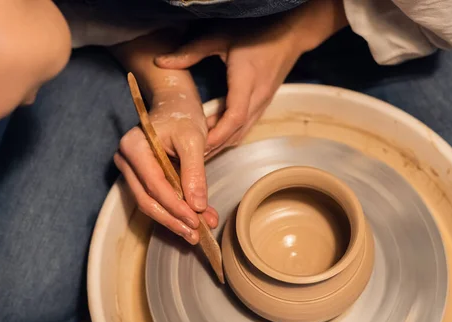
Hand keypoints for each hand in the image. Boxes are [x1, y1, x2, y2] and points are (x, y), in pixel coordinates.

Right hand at [114, 86, 218, 244]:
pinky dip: (175, 210)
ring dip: (174, 220)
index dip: (175, 206)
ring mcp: (131, 169)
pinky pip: (155, 198)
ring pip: (149, 203)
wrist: (175, 104)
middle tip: (195, 234)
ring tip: (196, 233)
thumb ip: (195, 172)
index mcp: (134, 146)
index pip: (154, 185)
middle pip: (147, 200)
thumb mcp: (194, 140)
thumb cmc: (183, 116)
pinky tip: (193, 220)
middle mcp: (126, 160)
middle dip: (173, 220)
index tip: (196, 219)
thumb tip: (197, 206)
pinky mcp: (140, 176)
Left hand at [155, 0, 346, 158]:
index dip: (217, 134)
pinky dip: (229, 135)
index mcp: (247, 82)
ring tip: (199, 152)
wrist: (290, 35)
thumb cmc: (257, 32)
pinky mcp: (263, 104)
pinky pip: (246, 127)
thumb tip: (160, 62)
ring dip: (221, 143)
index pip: (234, 117)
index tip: (198, 145)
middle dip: (214, 147)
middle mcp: (257, 98)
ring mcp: (263, 104)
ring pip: (242, 132)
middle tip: (191, 158)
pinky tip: (214, 138)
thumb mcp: (220, 36)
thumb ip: (191, 51)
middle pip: (236, 132)